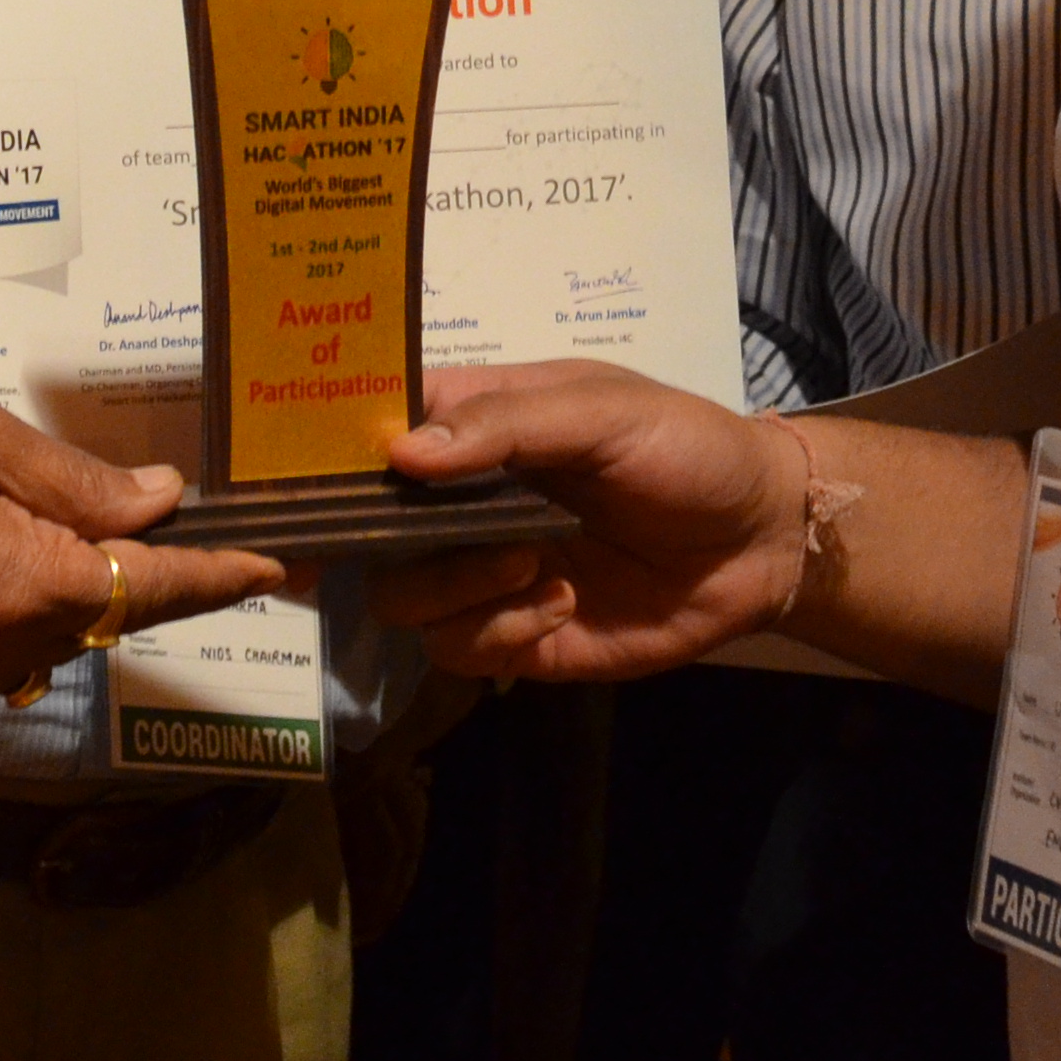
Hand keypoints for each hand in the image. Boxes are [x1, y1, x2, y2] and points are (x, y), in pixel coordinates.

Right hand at [0, 383, 283, 720]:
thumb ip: (76, 483)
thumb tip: (158, 506)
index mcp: (28, 587)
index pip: (153, 590)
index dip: (218, 576)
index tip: (275, 566)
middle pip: (97, 616)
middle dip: (120, 569)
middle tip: (143, 513)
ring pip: (42, 639)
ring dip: (52, 591)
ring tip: (19, 516)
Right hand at [364, 361, 808, 681]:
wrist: (762, 539)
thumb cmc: (687, 448)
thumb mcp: (605, 411)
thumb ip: (507, 424)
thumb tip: (400, 453)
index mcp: (476, 424)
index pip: (373, 427)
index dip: (329, 450)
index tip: (298, 471)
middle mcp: (462, 500)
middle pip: (366, 527)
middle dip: (377, 537)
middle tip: (414, 536)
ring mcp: (484, 572)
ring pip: (401, 595)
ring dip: (454, 585)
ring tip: (528, 563)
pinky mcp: (516, 636)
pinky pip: (457, 648)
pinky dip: (499, 629)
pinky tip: (561, 603)